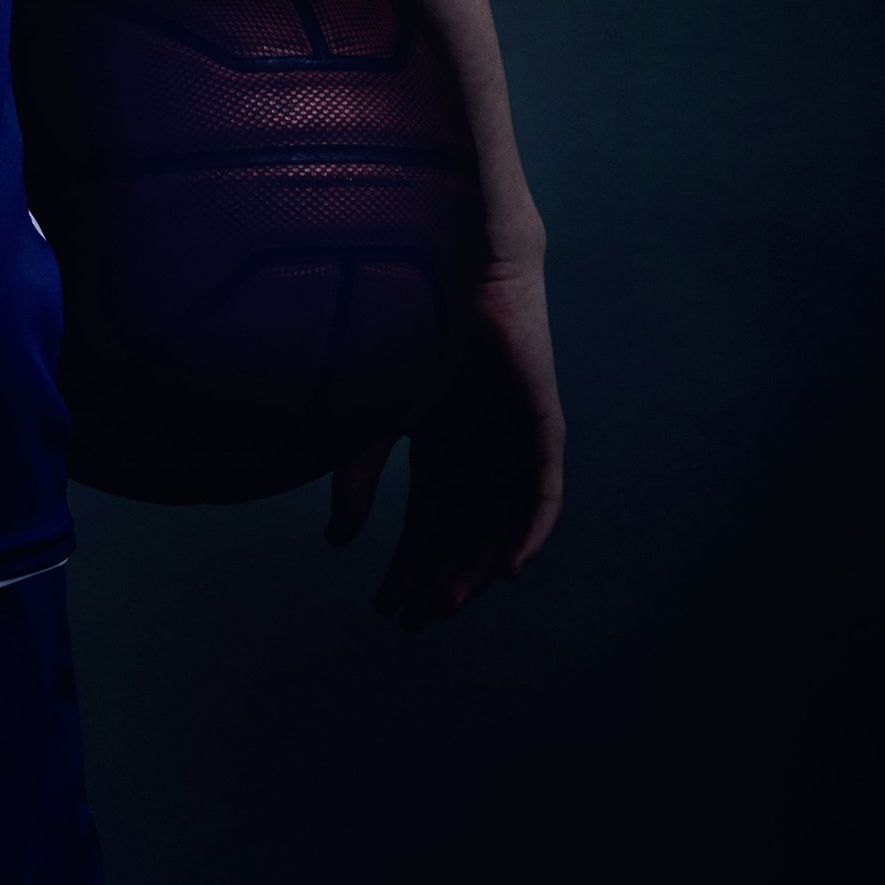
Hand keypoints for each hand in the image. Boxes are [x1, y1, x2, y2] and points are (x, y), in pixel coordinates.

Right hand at [325, 249, 562, 630]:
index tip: (386, 608)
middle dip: (438, 580)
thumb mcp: (367, 418)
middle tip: (415, 620)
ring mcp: (510, 442)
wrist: (446, 265)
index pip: (428, 526)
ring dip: (476, 568)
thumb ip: (356, 477)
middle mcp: (476, 454)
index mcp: (436, 450)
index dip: (408, 568)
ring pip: (501, 524)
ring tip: (448, 603)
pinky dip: (529, 532)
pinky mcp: (542, 426)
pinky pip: (543, 494)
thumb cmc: (400, 330)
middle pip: (463, 535)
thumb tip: (340, 542)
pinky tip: (504, 567)